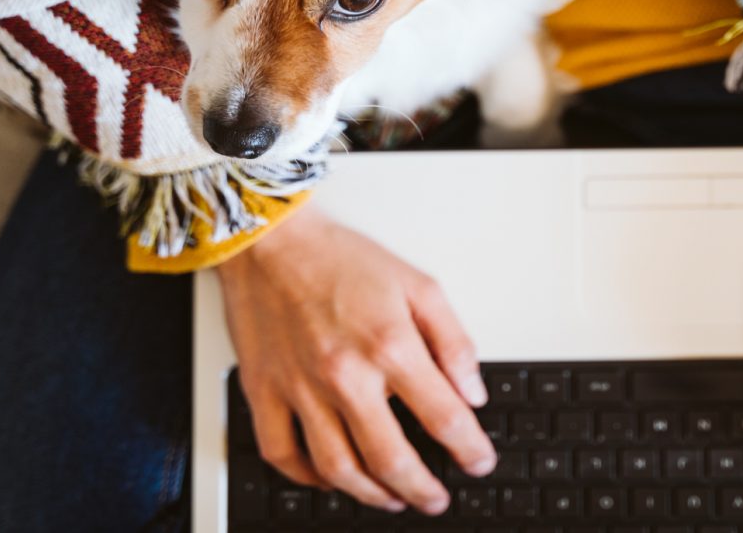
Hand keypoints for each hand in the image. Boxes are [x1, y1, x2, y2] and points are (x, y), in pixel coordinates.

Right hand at [218, 207, 495, 514]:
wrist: (271, 242)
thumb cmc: (342, 259)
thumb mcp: (419, 285)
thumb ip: (453, 342)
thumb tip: (472, 391)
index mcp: (390, 345)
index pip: (444, 417)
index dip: (470, 450)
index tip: (479, 462)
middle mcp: (345, 375)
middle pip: (391, 458)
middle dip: (422, 490)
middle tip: (436, 499)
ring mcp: (300, 389)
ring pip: (338, 468)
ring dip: (372, 494)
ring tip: (392, 499)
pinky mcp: (263, 392)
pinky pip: (282, 454)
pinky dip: (309, 478)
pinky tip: (331, 480)